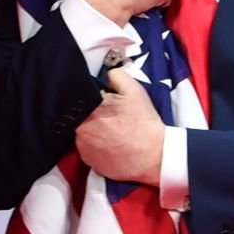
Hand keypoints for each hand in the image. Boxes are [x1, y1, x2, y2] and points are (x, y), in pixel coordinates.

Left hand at [75, 68, 164, 185]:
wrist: (153, 156)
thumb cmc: (143, 122)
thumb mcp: (134, 90)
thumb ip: (116, 75)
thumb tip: (105, 72)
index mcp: (89, 108)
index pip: (82, 97)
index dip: (93, 98)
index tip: (104, 102)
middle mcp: (80, 128)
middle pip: (81, 114)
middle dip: (93, 113)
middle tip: (111, 117)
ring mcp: (82, 146)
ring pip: (83, 131)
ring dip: (92, 129)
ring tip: (112, 131)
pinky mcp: (87, 161)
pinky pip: (86, 148)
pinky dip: (95, 145)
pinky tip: (110, 144)